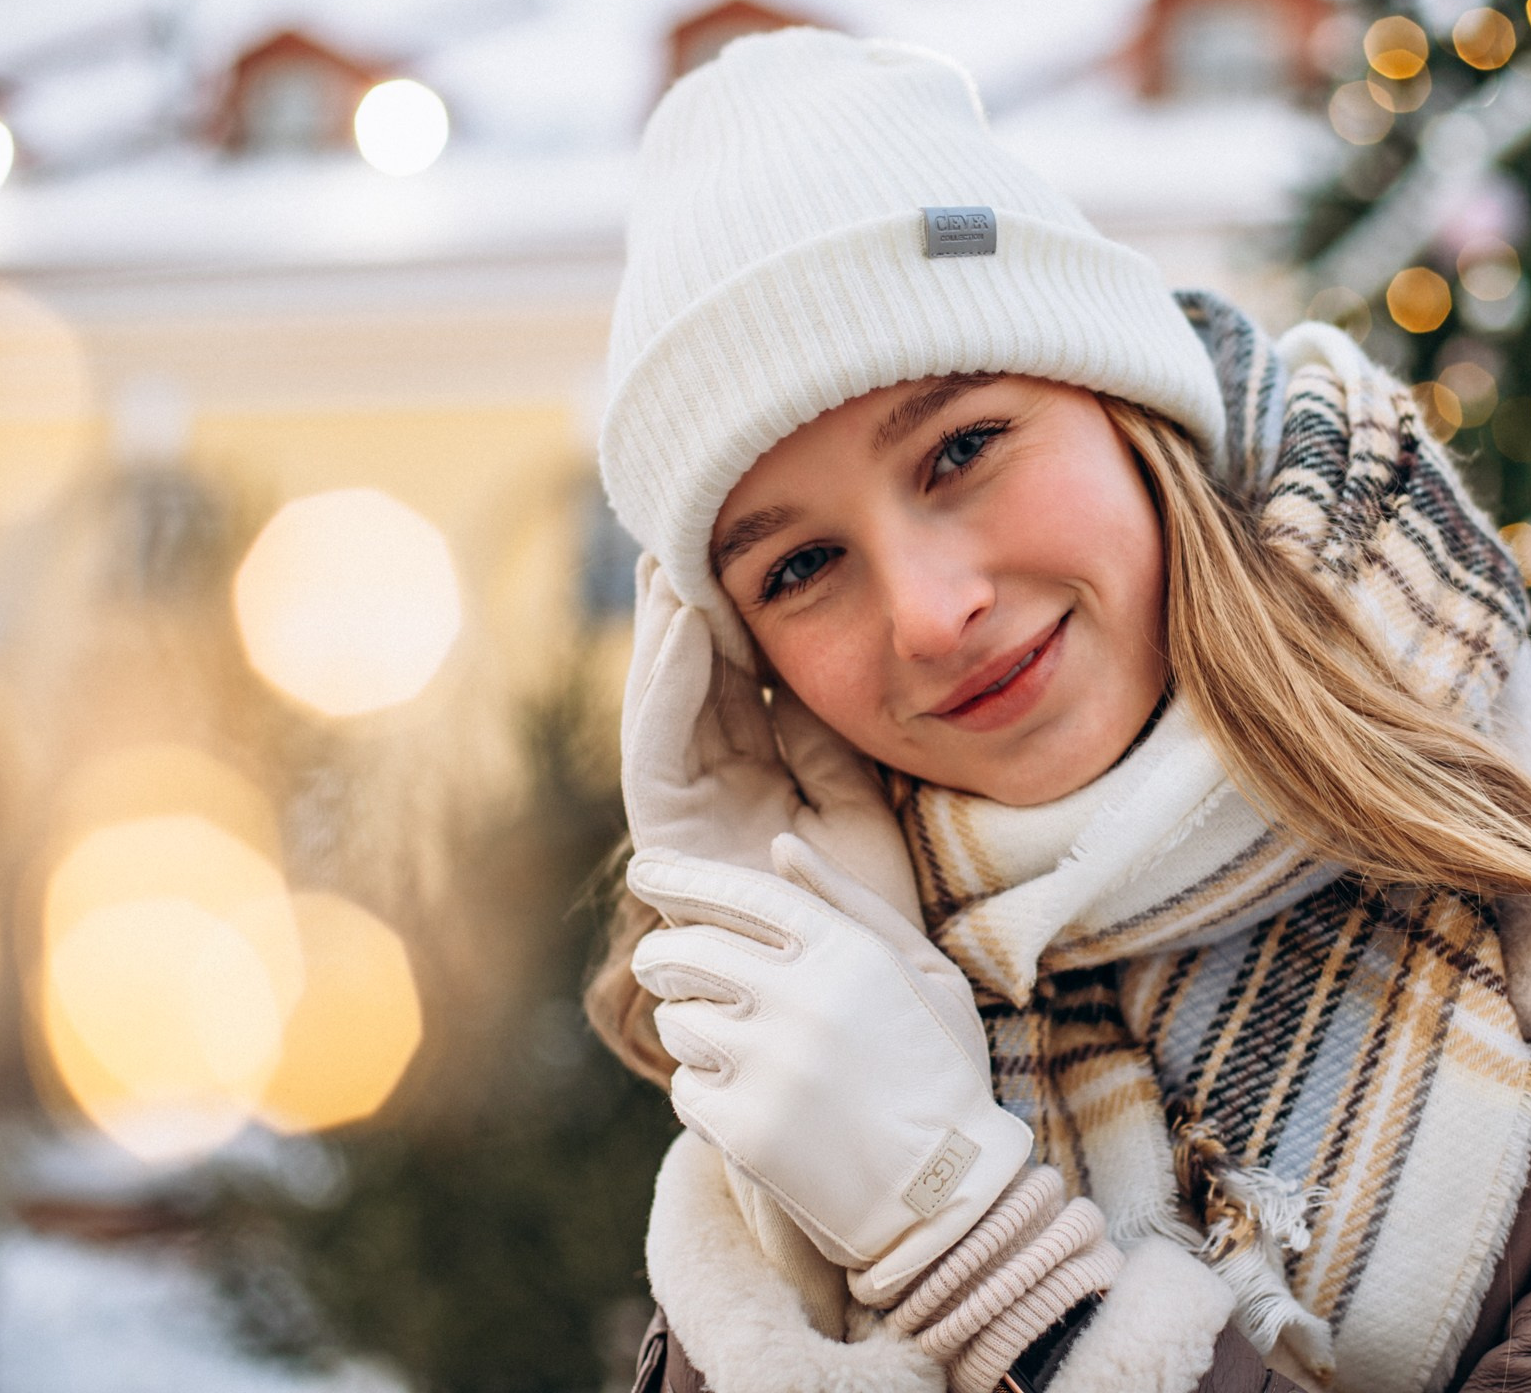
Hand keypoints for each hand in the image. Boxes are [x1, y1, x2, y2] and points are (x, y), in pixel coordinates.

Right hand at [622, 554, 920, 924]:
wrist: (866, 996)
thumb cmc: (871, 915)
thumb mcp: (860, 805)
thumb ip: (825, 741)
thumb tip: (798, 674)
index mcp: (767, 781)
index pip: (743, 687)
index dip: (739, 622)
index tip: (744, 556)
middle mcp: (720, 791)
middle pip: (696, 686)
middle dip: (688, 612)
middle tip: (688, 533)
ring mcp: (690, 814)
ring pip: (666, 705)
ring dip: (666, 632)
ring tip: (674, 560)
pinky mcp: (670, 837)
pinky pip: (660, 747)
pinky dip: (671, 684)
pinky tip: (688, 625)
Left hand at [629, 841, 1032, 1296]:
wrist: (951, 1195)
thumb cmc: (938, 1071)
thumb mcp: (922, 973)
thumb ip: (849, 902)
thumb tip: (780, 845)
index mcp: (845, 952)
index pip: (738, 895)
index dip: (680, 877)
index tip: (642, 869)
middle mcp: (801, 1001)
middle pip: (682, 952)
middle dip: (662, 954)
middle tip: (665, 962)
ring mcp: (769, 1068)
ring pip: (676, 1022)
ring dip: (693, 1029)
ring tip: (741, 1050)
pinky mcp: (744, 1131)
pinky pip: (686, 1089)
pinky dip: (707, 1093)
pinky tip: (755, 1104)